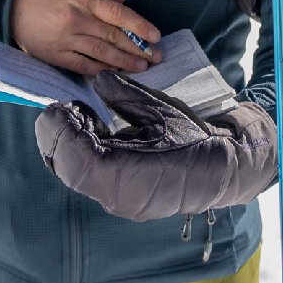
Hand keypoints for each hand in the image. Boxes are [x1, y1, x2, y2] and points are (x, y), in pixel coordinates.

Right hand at [11, 0, 160, 75]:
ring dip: (125, 62)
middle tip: (157, 56)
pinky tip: (116, 72)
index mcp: (83, 0)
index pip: (117, 13)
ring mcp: (67, 40)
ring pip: (102, 54)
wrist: (12, 11)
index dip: (139, 26)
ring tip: (143, 66)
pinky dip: (102, 70)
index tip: (155, 36)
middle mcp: (77, 20)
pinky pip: (85, 66)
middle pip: (114, 36)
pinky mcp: (57, 56)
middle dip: (138, 48)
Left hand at [35, 84, 277, 220]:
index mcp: (125, 175)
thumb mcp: (159, 111)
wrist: (222, 170)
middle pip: (67, 169)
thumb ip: (124, 95)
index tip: (63, 105)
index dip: (60, 130)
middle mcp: (117, 196)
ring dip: (70, 146)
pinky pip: (91, 180)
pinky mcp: (123, 200)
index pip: (73, 157)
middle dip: (60, 136)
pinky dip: (84, 156)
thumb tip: (98, 80)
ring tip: (84, 118)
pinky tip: (96, 134)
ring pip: (76, 176)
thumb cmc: (193, 138)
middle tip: (69, 108)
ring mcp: (119, 203)